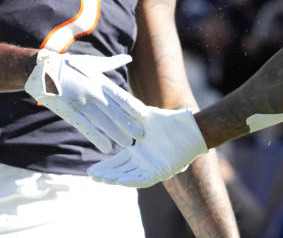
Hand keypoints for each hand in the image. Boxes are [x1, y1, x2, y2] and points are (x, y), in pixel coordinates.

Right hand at [24, 50, 142, 152]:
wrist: (42, 69)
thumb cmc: (69, 66)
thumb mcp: (92, 63)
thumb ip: (111, 63)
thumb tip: (128, 57)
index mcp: (99, 80)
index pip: (120, 95)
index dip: (133, 107)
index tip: (145, 116)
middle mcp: (92, 91)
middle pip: (114, 110)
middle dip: (128, 123)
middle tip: (141, 135)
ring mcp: (80, 102)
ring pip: (102, 121)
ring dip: (115, 133)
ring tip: (127, 143)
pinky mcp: (68, 111)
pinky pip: (85, 127)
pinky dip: (96, 137)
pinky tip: (105, 147)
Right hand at [87, 96, 207, 187]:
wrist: (191, 128)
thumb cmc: (172, 121)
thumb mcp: (147, 116)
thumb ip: (131, 113)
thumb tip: (115, 101)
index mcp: (139, 152)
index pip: (118, 162)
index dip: (105, 166)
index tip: (91, 169)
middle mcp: (145, 162)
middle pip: (121, 172)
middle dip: (106, 175)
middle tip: (91, 176)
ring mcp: (153, 168)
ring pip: (130, 177)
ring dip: (116, 179)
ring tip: (101, 179)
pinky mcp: (161, 172)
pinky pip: (143, 179)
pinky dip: (131, 180)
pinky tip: (119, 180)